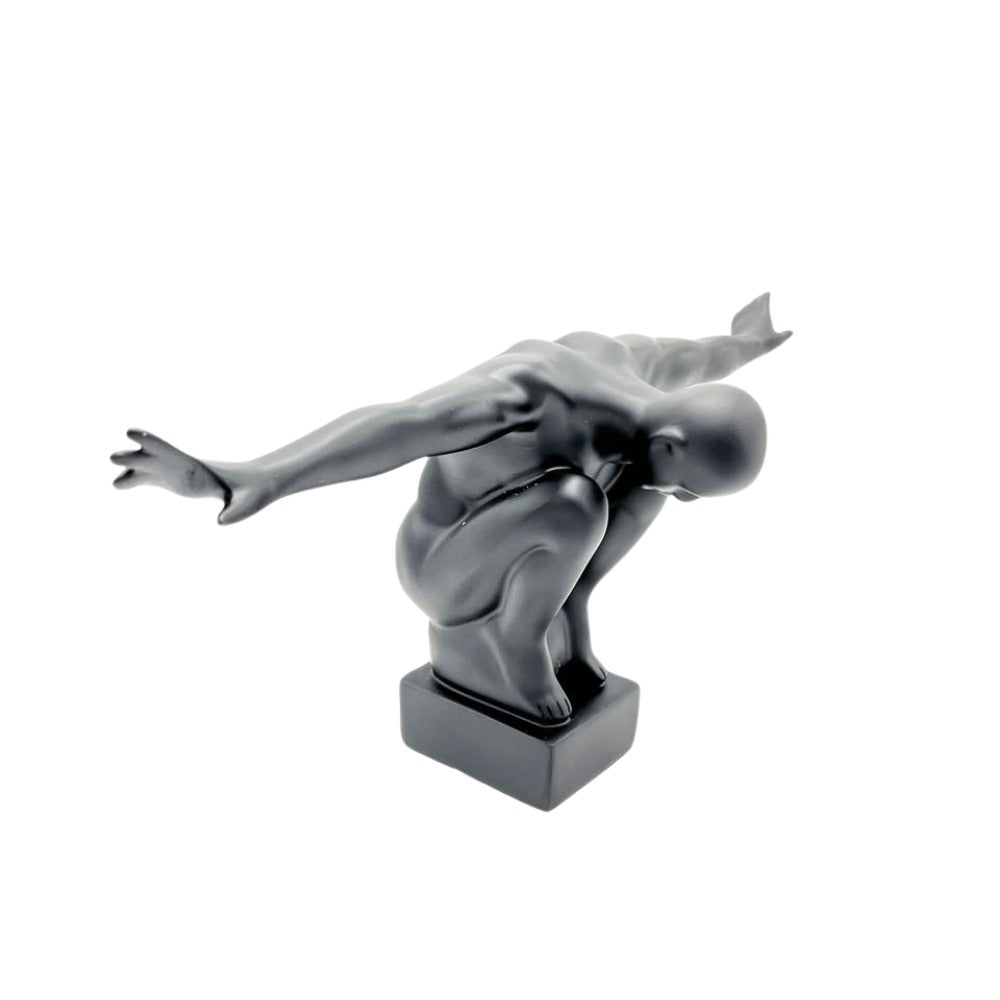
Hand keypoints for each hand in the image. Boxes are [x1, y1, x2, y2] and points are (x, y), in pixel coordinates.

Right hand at [111, 429, 273, 524]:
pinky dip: (134, 480)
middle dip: (135, 457)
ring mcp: (177, 472)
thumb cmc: (255, 491)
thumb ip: (237, 511)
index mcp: (199, 468)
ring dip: (130, 469)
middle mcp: (183, 465)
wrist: (258, 484)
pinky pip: (150, 478)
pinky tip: (118, 485)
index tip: (132, 432)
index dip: (151, 442)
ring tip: (115, 482)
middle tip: (114, 458)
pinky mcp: (175, 481)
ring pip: (148, 467)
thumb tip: (221, 522)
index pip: (171, 452)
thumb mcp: (250, 501)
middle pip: (154, 457)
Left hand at [730, 291, 792, 348]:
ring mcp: (742, 316)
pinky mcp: (734, 323)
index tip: (767, 293)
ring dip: (750, 307)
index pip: (764, 299)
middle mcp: (752, 311)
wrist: (743, 347)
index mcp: (763, 311)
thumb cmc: (762, 343)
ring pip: (747, 308)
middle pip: (755, 302)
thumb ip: (784, 335)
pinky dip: (743, 315)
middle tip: (760, 298)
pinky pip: (739, 316)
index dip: (766, 296)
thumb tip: (791, 332)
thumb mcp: (777, 340)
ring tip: (753, 306)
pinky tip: (743, 317)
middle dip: (758, 300)